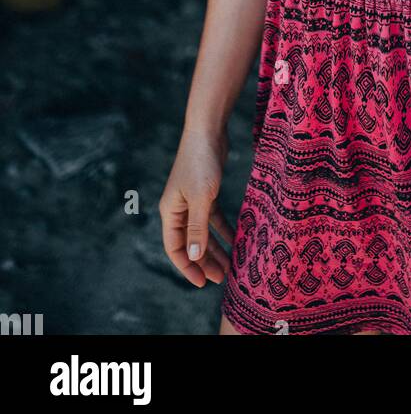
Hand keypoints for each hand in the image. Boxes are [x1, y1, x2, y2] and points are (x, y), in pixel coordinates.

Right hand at [159, 127, 233, 287]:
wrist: (208, 130)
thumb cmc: (200, 162)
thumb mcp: (201, 198)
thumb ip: (198, 228)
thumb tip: (194, 257)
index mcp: (170, 212)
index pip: (175, 248)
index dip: (187, 267)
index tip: (202, 283)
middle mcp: (179, 208)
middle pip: (191, 242)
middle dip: (205, 261)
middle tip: (222, 277)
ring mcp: (193, 200)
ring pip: (203, 232)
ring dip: (215, 248)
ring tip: (231, 264)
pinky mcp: (207, 191)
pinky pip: (213, 217)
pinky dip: (223, 229)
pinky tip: (236, 238)